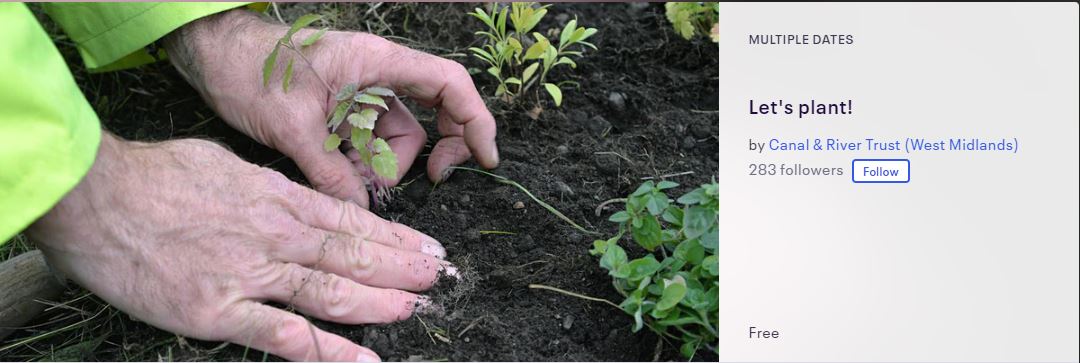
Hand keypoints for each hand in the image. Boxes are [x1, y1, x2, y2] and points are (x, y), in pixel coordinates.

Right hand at [28, 132, 452, 360]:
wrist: (98, 199)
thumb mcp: (227, 165)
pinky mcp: (221, 313)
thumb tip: (300, 200)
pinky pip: (286, 336)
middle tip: (439, 278)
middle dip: (402, 268)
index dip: (395, 236)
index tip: (428, 247)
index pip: (351, 220)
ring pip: (331, 292)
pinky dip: (329, 350)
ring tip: (416, 308)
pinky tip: (364, 360)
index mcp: (277, 198)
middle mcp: (276, 236)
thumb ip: (269, 190)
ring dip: (379, 302)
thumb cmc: (157, 176)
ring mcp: (252, 275)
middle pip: (352, 254)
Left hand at [164, 9, 498, 206]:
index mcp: (378, 62)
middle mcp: (378, 74)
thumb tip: (362, 213)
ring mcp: (361, 92)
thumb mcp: (292, 127)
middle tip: (427, 182)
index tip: (485, 159)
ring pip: (395, 138)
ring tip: (350, 180)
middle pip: (430, 115)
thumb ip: (331, 173)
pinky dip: (361, 164)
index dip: (476, 121)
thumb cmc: (249, 70)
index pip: (450, 85)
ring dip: (383, 166)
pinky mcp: (342, 108)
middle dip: (428, 153)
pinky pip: (367, 142)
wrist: (210, 56)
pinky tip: (338, 174)